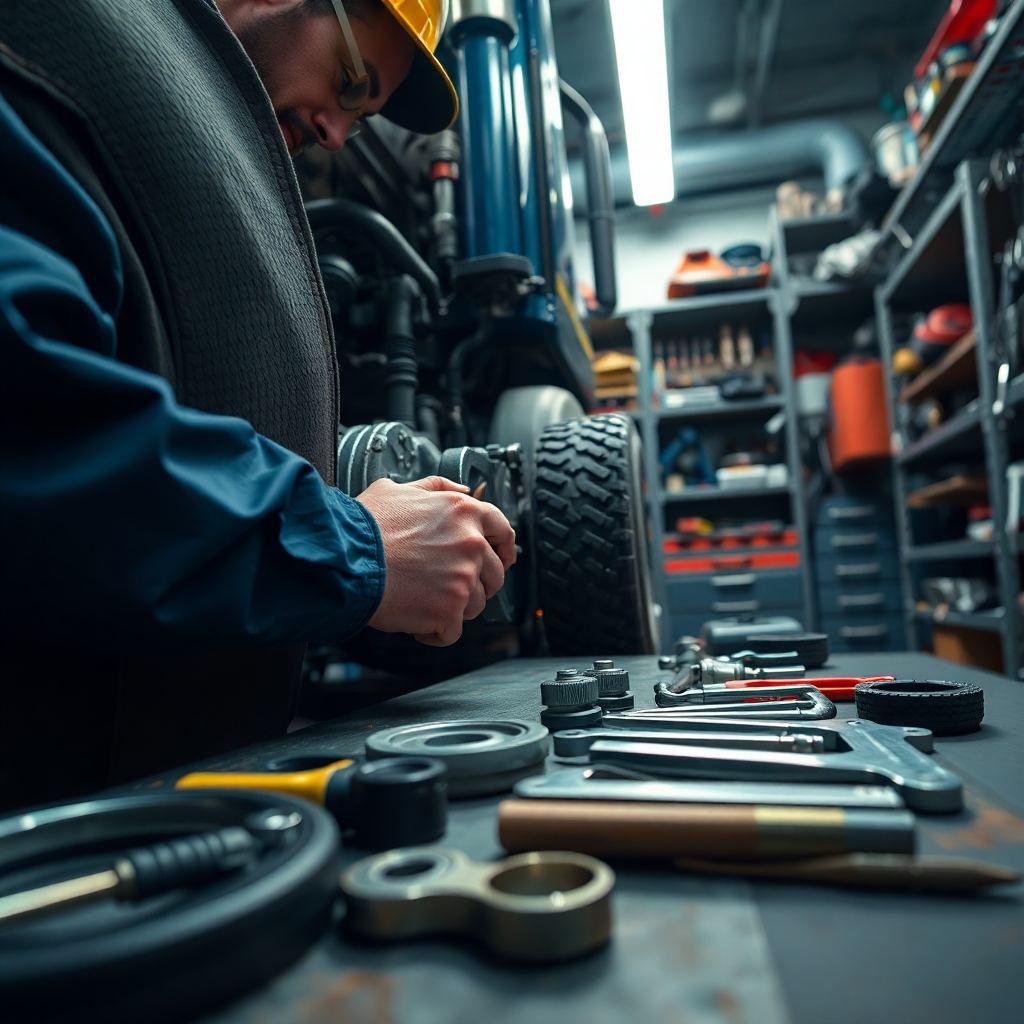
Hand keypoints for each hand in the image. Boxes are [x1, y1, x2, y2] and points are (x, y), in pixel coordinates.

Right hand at [357, 476, 516, 646]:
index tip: (502, 559)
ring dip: (453, 607)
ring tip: (425, 602)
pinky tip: (417, 623)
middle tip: (453, 587)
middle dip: (478, 583)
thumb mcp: (399, 489)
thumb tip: (462, 489)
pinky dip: (435, 632)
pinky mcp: (449, 610)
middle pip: (495, 573)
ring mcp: (462, 578)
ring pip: (475, 605)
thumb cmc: (364, 527)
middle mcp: (470, 543)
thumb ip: (436, 487)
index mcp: (463, 512)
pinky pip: (452, 632)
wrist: (344, 560)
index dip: (504, 547)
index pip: (503, 530)